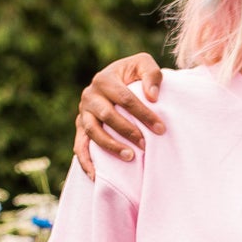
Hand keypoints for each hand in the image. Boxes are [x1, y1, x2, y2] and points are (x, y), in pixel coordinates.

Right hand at [74, 54, 164, 178]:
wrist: (117, 81)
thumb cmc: (133, 75)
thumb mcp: (143, 65)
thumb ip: (151, 74)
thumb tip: (153, 96)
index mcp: (104, 79)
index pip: (125, 98)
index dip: (143, 114)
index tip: (161, 129)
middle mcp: (90, 95)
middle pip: (107, 115)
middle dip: (128, 131)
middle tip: (146, 145)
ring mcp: (83, 113)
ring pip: (92, 132)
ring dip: (110, 146)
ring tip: (130, 157)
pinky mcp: (80, 128)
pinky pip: (80, 147)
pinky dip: (86, 162)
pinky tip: (97, 176)